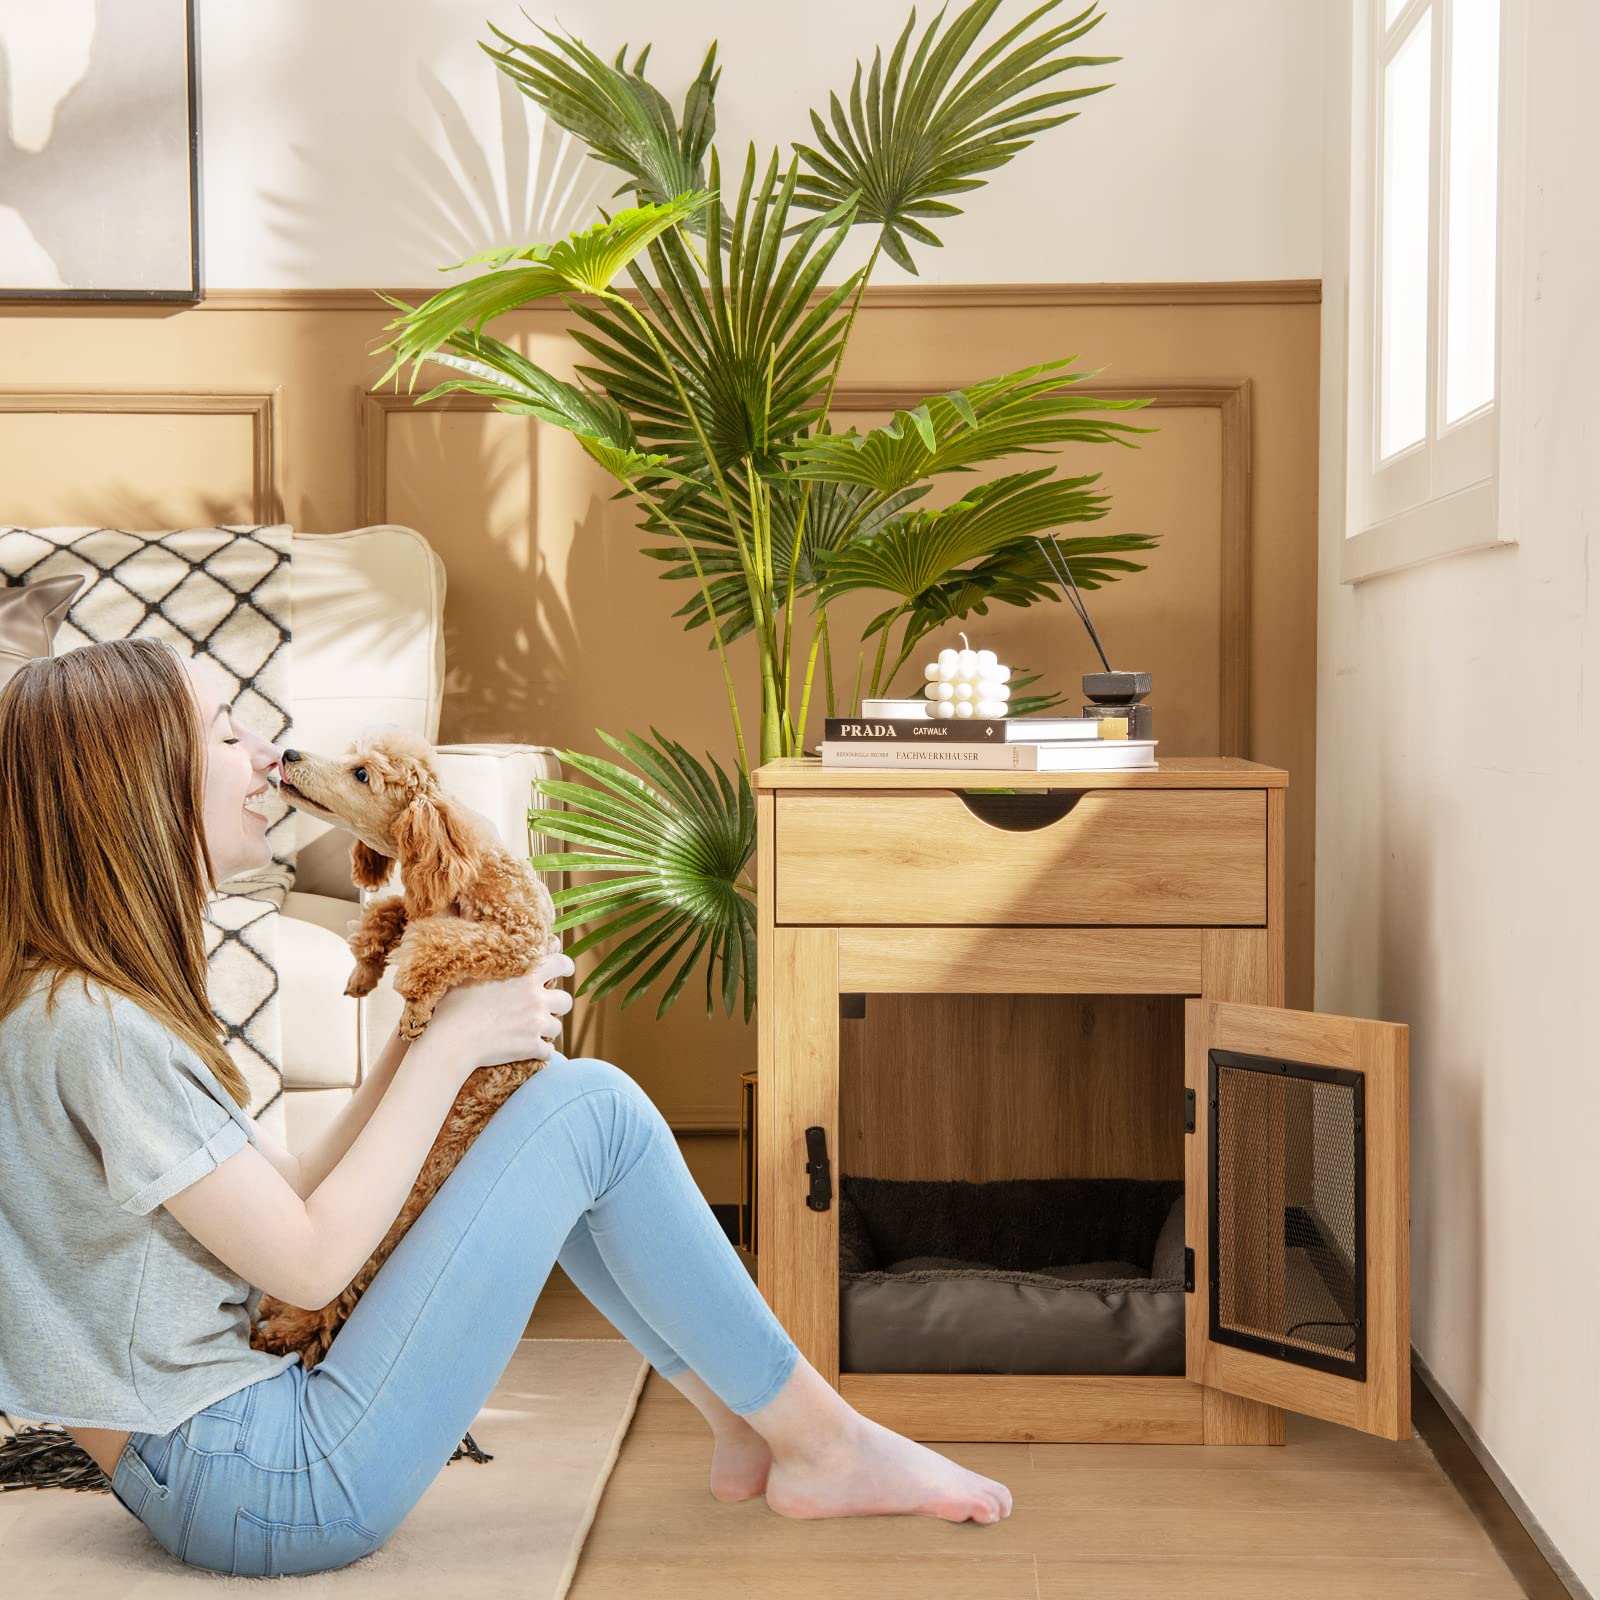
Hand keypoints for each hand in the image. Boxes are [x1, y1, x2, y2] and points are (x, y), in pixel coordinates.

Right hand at [425, 949, 575, 1071]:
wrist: (452, 1038)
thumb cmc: (455, 1002)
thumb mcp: (473, 970)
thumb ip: (493, 956)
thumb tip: (491, 937)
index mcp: (527, 974)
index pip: (561, 963)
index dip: (565, 966)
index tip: (565, 970)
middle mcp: (537, 998)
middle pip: (566, 1000)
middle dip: (557, 1004)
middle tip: (545, 1007)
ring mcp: (536, 1023)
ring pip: (558, 1027)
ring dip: (547, 1029)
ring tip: (531, 1030)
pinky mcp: (531, 1047)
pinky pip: (548, 1051)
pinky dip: (540, 1051)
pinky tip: (529, 1050)